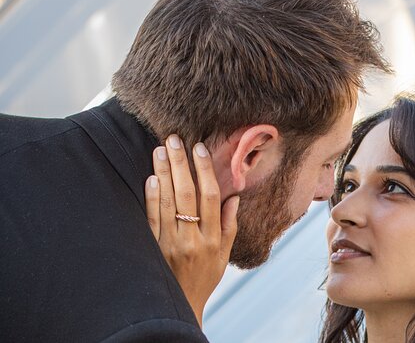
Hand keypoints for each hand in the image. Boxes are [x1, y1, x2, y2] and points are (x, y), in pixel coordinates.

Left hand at [144, 134, 238, 327]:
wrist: (179, 305)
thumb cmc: (205, 277)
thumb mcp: (224, 255)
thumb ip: (229, 225)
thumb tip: (233, 197)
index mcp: (213, 238)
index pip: (210, 196)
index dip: (205, 169)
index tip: (199, 148)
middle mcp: (192, 238)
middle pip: (186, 194)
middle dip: (181, 164)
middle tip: (174, 139)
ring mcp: (170, 243)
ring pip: (167, 202)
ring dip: (164, 173)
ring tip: (160, 150)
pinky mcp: (152, 247)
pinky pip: (151, 218)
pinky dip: (151, 197)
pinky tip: (151, 178)